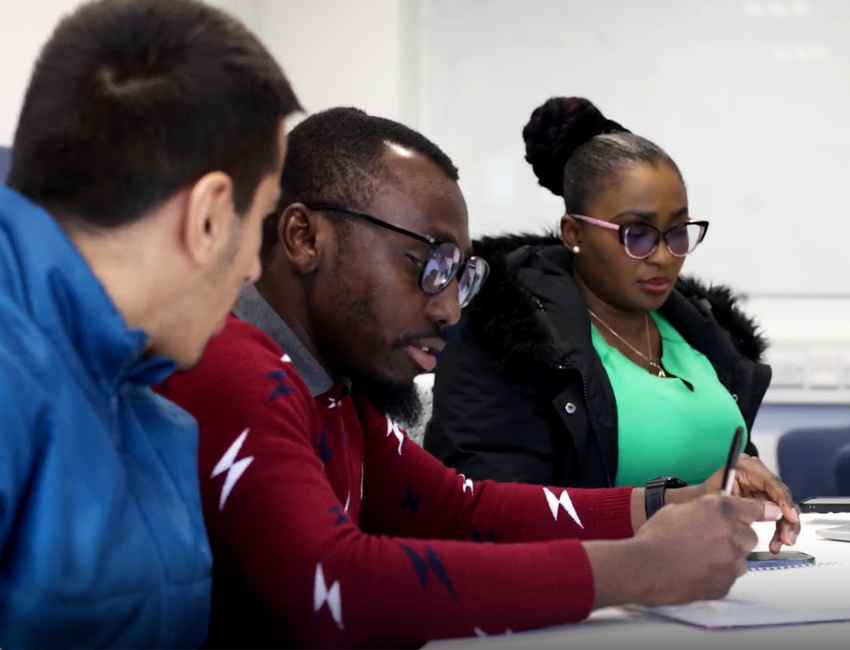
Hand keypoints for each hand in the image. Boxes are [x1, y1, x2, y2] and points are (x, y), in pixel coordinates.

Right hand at [629, 495, 781, 605]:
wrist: (645, 567)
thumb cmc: (655, 537)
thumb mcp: (678, 509)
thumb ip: (703, 509)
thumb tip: (712, 512)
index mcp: (718, 510)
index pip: (752, 509)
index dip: (762, 511)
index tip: (773, 512)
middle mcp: (730, 533)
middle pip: (749, 536)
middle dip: (736, 536)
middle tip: (713, 539)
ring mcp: (730, 560)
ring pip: (741, 558)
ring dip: (728, 556)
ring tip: (702, 557)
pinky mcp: (725, 583)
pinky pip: (730, 576)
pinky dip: (719, 573)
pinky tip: (699, 569)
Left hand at [672, 454, 799, 552]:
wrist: (694, 504)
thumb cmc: (703, 499)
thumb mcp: (722, 501)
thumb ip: (746, 504)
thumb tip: (775, 513)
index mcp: (745, 466)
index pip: (771, 482)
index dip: (783, 500)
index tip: (790, 517)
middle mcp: (757, 473)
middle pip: (781, 495)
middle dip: (787, 519)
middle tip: (787, 538)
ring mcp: (761, 486)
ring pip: (783, 506)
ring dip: (786, 527)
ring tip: (781, 543)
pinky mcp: (763, 499)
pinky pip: (778, 513)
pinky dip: (779, 529)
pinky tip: (776, 542)